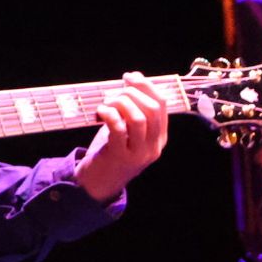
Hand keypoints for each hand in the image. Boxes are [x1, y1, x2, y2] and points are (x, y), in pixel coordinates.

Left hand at [73, 72, 169, 202]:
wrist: (99, 184)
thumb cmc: (112, 152)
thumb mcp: (129, 134)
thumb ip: (134, 112)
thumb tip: (131, 81)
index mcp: (159, 138)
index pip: (162, 105)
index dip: (147, 86)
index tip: (130, 76)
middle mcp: (153, 146)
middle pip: (153, 109)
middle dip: (133, 93)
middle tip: (116, 93)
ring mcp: (138, 153)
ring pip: (138, 118)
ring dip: (121, 103)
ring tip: (107, 103)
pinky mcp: (119, 157)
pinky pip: (119, 128)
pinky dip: (110, 114)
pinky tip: (101, 111)